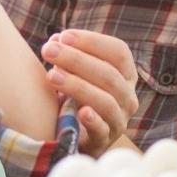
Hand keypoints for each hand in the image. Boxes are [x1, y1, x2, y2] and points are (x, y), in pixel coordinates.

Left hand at [41, 30, 138, 156]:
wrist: (78, 134)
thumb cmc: (77, 93)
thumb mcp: (76, 71)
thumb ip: (67, 52)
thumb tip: (57, 40)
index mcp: (125, 74)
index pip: (118, 52)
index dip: (92, 41)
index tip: (63, 36)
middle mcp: (128, 96)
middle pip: (109, 74)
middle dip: (76, 59)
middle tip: (49, 50)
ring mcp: (119, 120)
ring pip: (106, 101)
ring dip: (77, 85)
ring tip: (51, 76)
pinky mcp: (105, 140)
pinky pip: (102, 130)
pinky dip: (92, 120)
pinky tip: (79, 111)